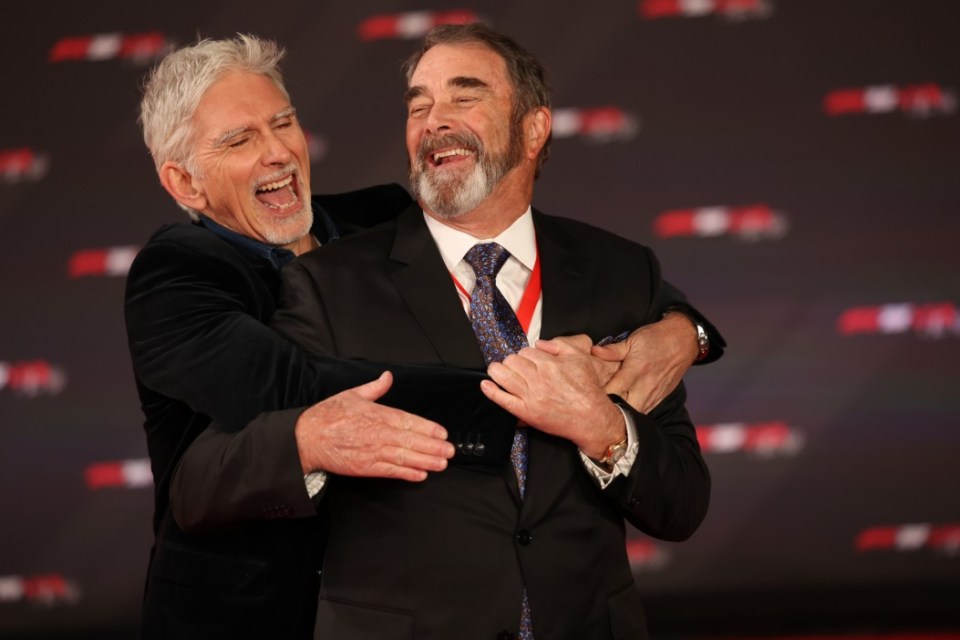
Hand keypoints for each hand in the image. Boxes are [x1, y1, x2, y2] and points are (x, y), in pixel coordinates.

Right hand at [295, 372, 454, 481]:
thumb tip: (388, 377)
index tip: (442, 433)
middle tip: (450, 451)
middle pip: (411, 440)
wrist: (307, 438)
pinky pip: (390, 471)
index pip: (408, 420)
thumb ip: (375, 388)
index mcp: (377, 414)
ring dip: (426, 461)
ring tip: (442, 464)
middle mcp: (378, 433)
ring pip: (405, 457)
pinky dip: (407, 474)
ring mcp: (372, 451)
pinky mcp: (365, 467)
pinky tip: (421, 475)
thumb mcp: (353, 394)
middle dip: (433, 447)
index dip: (427, 428)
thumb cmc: (329, 415)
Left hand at [481, 339, 624, 458]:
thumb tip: (540, 344)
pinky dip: (491, 391)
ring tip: (496, 370)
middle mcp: (538, 378)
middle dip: (510, 361)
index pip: (525, 352)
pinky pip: (503, 400)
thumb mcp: (580, 359)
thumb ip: (559, 346)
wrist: (592, 418)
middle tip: (512, 366)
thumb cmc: (587, 390)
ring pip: (504, 376)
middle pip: (512, 361)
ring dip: (496, 371)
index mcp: (550, 364)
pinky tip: (486, 385)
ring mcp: (531, 396)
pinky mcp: (526, 412)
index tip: (525, 360)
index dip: (524, 355)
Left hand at [590, 313, 697, 412]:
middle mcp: (644, 387)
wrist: (684, 341)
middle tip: (596, 405)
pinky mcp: (659, 398)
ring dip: (621, 414)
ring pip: (634, 414)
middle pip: (623, 409)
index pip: (612, 392)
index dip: (598, 396)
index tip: (588, 395)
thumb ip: (613, 350)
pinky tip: (624, 408)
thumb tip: (594, 352)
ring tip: (609, 409)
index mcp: (635, 371)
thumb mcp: (633, 340)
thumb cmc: (657, 338)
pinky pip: (644, 411)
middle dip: (609, 410)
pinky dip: (633, 412)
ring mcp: (653, 395)